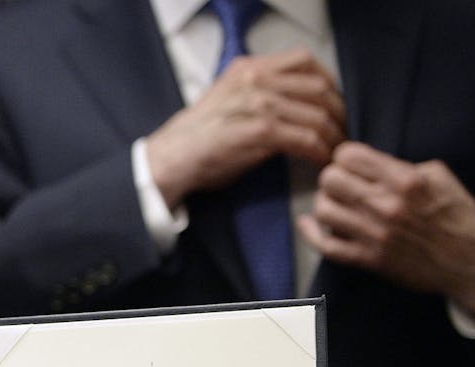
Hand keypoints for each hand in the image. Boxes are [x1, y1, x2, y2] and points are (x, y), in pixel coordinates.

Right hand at [148, 49, 344, 207]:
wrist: (171, 159)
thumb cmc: (199, 138)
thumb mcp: (228, 99)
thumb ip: (258, 92)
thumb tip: (295, 102)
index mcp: (248, 68)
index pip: (304, 60)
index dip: (328, 82)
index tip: (332, 104)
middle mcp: (254, 79)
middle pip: (319, 86)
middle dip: (338, 112)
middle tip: (340, 133)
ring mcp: (258, 103)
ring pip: (318, 114)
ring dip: (333, 137)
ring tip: (334, 152)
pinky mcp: (260, 131)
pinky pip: (306, 138)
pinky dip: (320, 152)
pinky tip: (320, 162)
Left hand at [297, 141, 474, 312]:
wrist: (469, 260)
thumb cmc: (457, 216)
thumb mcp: (438, 177)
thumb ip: (402, 166)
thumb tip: (370, 164)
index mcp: (404, 180)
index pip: (348, 155)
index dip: (344, 158)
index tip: (350, 165)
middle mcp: (385, 205)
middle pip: (329, 179)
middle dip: (332, 178)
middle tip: (341, 185)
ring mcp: (374, 234)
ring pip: (322, 209)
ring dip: (325, 204)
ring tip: (335, 204)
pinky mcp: (367, 259)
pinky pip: (325, 245)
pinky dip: (310, 233)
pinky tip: (307, 224)